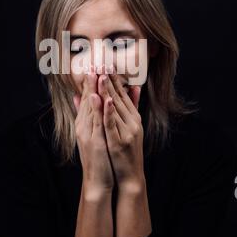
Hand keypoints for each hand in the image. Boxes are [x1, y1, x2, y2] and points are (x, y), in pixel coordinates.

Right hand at [73, 69, 114, 198]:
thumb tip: (79, 98)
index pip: (87, 98)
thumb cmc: (98, 157)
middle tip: (93, 62)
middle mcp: (83, 125)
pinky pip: (97, 123)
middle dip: (90, 81)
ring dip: (93, 90)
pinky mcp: (95, 141)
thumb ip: (86, 115)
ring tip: (95, 73)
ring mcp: (88, 133)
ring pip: (91, 108)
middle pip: (87, 99)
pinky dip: (99, 110)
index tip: (93, 65)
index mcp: (84, 123)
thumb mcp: (92, 133)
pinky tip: (101, 98)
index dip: (90, 82)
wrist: (98, 180)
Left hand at [98, 66, 144, 192]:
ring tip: (101, 74)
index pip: (122, 93)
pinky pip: (112, 123)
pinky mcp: (119, 141)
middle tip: (102, 61)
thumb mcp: (130, 127)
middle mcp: (132, 121)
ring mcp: (126, 131)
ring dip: (108, 90)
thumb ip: (131, 107)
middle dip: (109, 78)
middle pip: (118, 96)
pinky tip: (104, 99)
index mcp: (132, 117)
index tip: (106, 62)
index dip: (114, 77)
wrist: (130, 175)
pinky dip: (108, 111)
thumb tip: (135, 87)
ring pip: (115, 107)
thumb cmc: (126, 151)